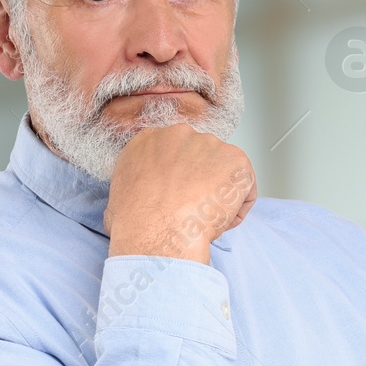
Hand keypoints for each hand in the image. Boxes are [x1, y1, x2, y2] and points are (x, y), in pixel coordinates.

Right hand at [103, 124, 255, 264]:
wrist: (157, 230)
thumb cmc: (136, 221)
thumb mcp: (119, 197)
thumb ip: (134, 188)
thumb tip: (133, 204)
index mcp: (150, 140)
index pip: (176, 153)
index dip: (182, 177)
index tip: (181, 195)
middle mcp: (181, 134)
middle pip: (203, 158)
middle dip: (204, 183)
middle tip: (196, 210)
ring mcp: (210, 144)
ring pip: (225, 173)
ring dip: (221, 197)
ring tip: (205, 219)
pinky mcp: (236, 160)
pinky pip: (246, 189)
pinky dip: (238, 209)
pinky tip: (221, 222)